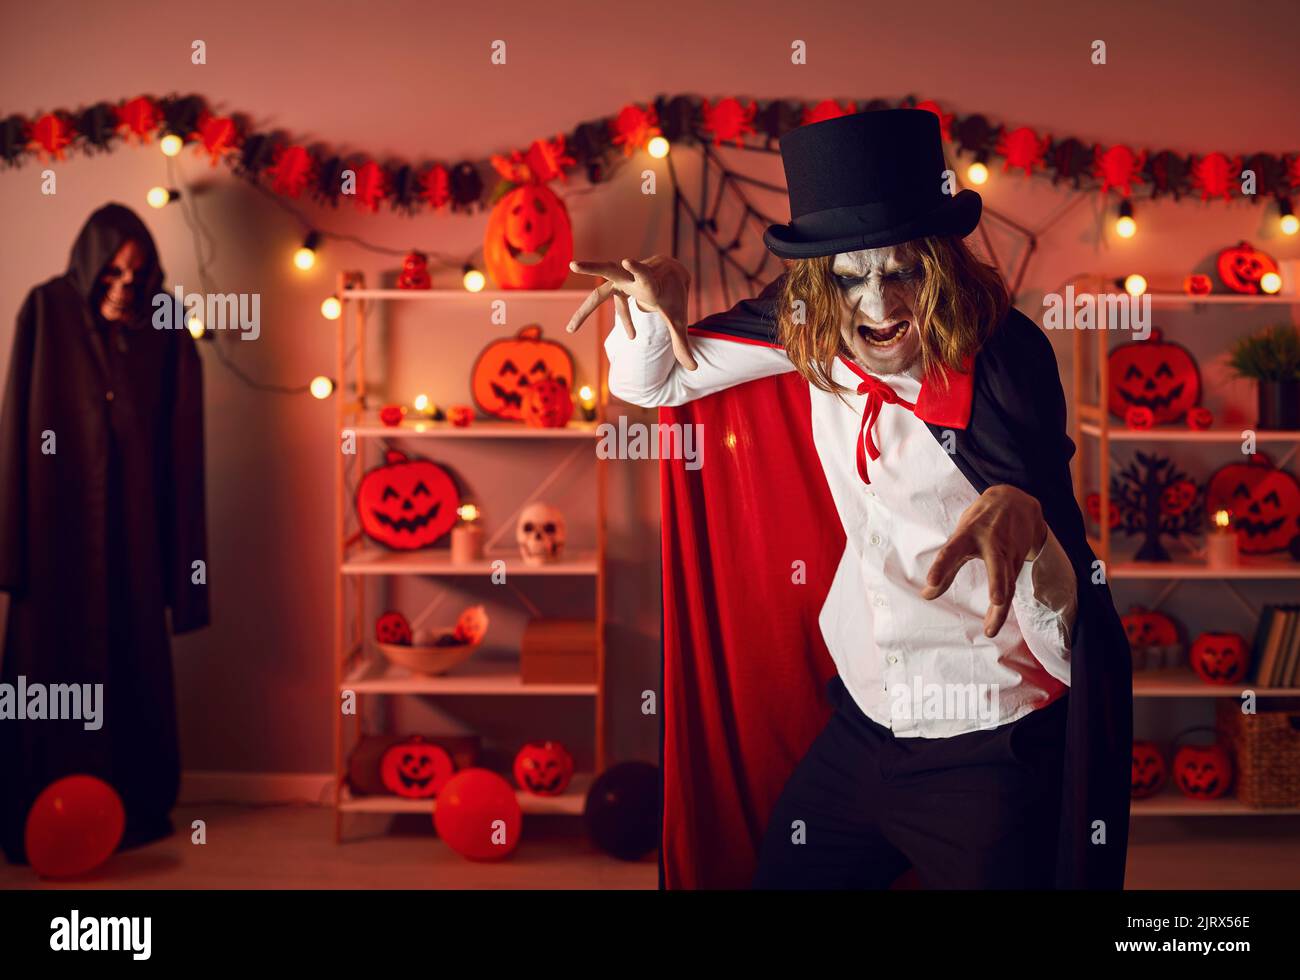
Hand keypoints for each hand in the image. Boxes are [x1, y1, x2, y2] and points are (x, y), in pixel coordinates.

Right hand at [565, 255, 696, 370]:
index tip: (627, 259)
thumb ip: (682, 344)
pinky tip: (632, 336)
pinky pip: (615, 306)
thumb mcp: (679, 320)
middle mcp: (632, 278)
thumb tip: (694, 370)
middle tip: (574, 264)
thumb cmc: (675, 297)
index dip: (636, 268)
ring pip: (599, 292)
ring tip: (570, 329)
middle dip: (592, 268)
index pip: (642, 274)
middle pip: (609, 271)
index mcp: (649, 282)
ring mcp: (623, 280)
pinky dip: (625, 321)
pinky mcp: (619, 286)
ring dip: (585, 312)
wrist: (672, 273)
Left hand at [921, 484, 1047, 637]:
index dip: (941, 566)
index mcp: (969, 533)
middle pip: (997, 564)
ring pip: (1008, 584)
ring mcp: (1009, 553)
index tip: (930, 583)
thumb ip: (945, 566)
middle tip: (997, 600)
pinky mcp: (1019, 563)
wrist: (1017, 503)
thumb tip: (926, 596)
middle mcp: (993, 543)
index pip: (952, 550)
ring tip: (989, 630)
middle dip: (998, 582)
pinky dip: (1001, 609)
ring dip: (1000, 610)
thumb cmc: (980, 523)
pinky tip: (993, 624)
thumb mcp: (960, 537)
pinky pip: (1010, 589)